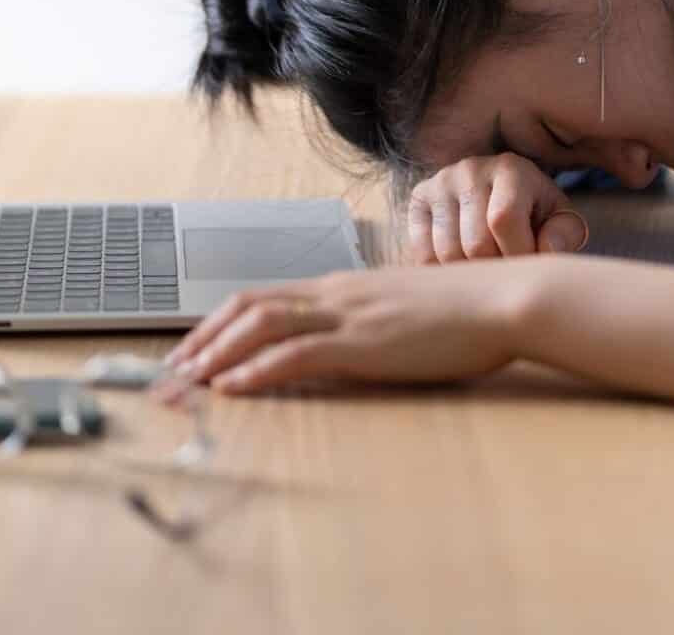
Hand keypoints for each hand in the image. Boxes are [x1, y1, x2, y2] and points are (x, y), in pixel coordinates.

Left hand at [152, 258, 543, 398]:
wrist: (503, 296)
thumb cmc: (463, 306)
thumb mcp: (403, 308)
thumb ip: (368, 319)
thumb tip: (343, 339)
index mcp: (341, 286)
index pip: (263, 298)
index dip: (220, 323)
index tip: (193, 350)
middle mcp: (334, 293)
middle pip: (248, 306)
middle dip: (202, 339)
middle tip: (170, 372)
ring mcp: (348, 314)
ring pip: (261, 324)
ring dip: (216, 354)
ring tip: (185, 382)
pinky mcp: (365, 341)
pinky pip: (298, 352)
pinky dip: (258, 368)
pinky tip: (234, 386)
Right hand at [407, 152, 588, 263]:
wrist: (500, 194)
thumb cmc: (535, 215)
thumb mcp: (559, 220)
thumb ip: (564, 234)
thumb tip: (544, 250)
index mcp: (511, 169)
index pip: (503, 220)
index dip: (517, 254)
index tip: (527, 267)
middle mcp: (470, 169)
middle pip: (474, 243)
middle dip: (495, 271)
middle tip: (507, 274)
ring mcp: (440, 183)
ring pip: (447, 253)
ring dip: (470, 276)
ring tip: (487, 271)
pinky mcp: (418, 199)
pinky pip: (423, 253)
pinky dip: (443, 272)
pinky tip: (463, 267)